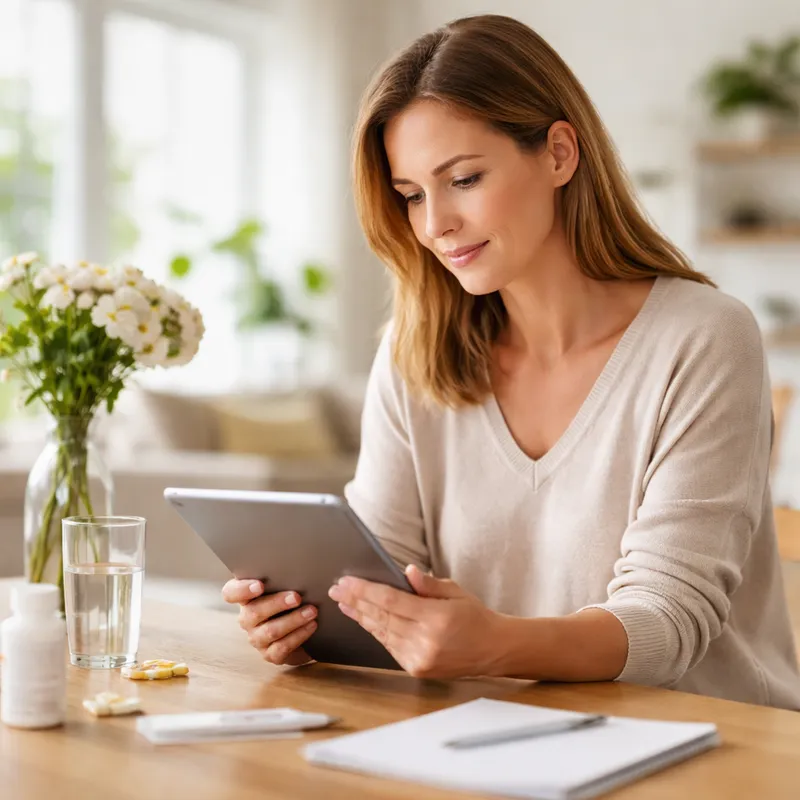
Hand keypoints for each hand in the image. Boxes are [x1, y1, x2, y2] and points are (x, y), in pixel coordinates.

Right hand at [221, 579, 316, 665]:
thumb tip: (298, 568)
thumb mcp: (286, 585)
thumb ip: (283, 577)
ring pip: (270, 631)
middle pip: (254, 612)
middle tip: (297, 596)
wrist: (302, 627)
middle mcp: (247, 619)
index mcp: (246, 598)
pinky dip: (299, 635)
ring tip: (312, 611)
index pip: (231, 593)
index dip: (242, 590)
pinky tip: (312, 625)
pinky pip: (282, 647)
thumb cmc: (291, 599)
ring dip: (293, 620)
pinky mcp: (270, 654)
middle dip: (277, 603)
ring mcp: (256, 638)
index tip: (259, 585)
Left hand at [328, 565, 505, 678]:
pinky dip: (376, 631)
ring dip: (361, 616)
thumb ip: (429, 584)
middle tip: (336, 589)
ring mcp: (420, 658)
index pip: (390, 600)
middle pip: (381, 617)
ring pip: (382, 632)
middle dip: (356, 601)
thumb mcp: (456, 592)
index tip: (346, 581)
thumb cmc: (475, 617)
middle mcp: (425, 641)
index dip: (365, 590)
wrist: (493, 650)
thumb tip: (406, 572)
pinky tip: (364, 619)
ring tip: (344, 603)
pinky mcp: (416, 669)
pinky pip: (389, 646)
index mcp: (436, 618)